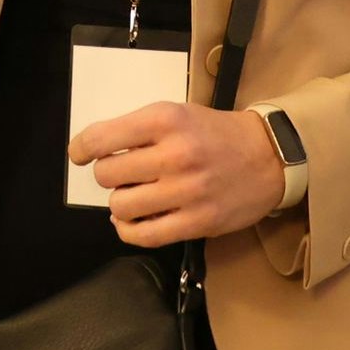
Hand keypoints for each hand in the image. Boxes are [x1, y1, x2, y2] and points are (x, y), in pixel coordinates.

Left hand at [70, 103, 287, 245]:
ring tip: (133, 196)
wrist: (269, 155)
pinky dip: (128, 230)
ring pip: (120, 206)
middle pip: (107, 174)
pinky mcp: (198, 221)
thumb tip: (93, 153)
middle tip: (122, 175)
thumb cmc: (215, 133)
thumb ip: (138, 130)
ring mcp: (187, 191)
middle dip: (108, 175)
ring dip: (119, 203)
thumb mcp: (177, 113)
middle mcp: (175, 154)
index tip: (79, 154)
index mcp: (166, 120)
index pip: (102, 138)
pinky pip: (144, 235)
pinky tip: (131, 221)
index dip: (82, 148)